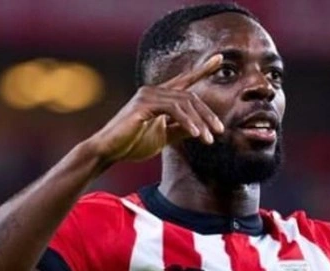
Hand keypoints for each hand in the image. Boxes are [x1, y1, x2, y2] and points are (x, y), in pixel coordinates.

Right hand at [89, 54, 224, 162]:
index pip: (184, 80)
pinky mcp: (142, 105)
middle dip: (207, 114)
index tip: (219, 59)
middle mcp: (153, 91)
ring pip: (184, 102)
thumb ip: (181, 129)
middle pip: (190, 96)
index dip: (202, 69)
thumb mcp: (164, 136)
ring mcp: (147, 95)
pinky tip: (196, 134)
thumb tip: (202, 128)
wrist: (109, 151)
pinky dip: (187, 121)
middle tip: (219, 131)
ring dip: (200, 122)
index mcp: (158, 96)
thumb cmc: (133, 143)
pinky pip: (172, 109)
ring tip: (209, 140)